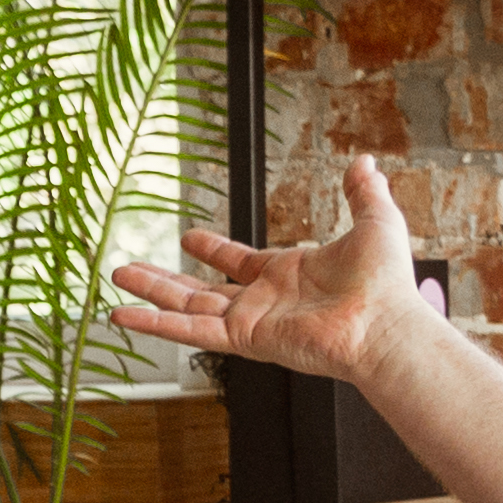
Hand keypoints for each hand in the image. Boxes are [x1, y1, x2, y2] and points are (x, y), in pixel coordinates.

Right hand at [109, 151, 424, 384]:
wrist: (385, 323)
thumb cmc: (385, 283)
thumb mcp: (374, 222)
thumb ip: (363, 193)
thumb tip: (364, 163)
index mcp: (289, 275)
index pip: (240, 262)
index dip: (213, 250)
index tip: (188, 238)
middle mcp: (264, 301)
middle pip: (201, 290)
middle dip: (164, 279)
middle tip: (131, 267)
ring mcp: (251, 322)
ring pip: (187, 307)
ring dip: (150, 296)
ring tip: (117, 279)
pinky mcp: (244, 339)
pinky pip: (191, 331)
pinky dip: (155, 325)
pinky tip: (124, 316)